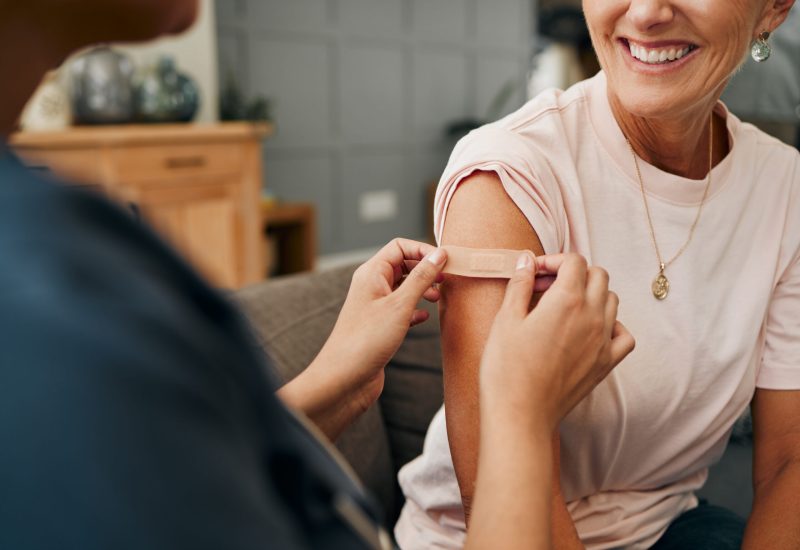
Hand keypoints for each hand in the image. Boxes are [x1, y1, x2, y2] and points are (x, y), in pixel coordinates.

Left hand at [316, 238, 447, 413]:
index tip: (445, 261)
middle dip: (425, 269)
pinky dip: (415, 310)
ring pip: (403, 288)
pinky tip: (425, 318)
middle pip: (402, 265)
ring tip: (438, 298)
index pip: (399, 247)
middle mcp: (371, 286)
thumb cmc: (366, 340)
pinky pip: (401, 309)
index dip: (423, 250)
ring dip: (422, 289)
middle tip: (446, 280)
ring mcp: (374, 307)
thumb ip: (421, 278)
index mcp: (371, 273)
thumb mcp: (399, 305)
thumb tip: (439, 255)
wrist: (344, 379)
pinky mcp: (379, 326)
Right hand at [480, 252, 634, 427]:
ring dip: (591, 294)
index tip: (534, 273)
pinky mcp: (605, 364)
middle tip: (546, 287)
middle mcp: (592, 316)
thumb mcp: (506, 319)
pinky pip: (624, 335)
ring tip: (563, 307)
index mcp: (567, 300)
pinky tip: (589, 330)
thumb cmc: (507, 367)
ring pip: (612, 300)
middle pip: (598, 276)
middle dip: (573, 273)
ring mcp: (603, 341)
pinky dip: (612, 325)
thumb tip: (527, 260)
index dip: (553, 260)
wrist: (520, 413)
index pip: (574, 261)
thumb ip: (520, 284)